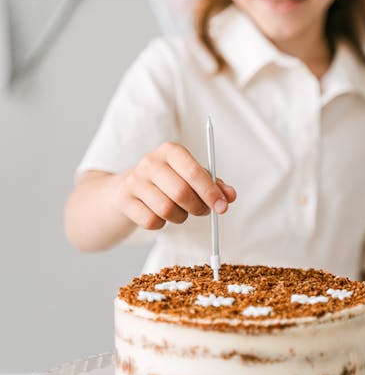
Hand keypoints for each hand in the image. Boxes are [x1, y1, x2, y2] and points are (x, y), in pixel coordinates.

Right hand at [113, 142, 235, 229]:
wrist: (124, 190)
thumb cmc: (166, 182)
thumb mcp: (190, 177)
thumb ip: (213, 184)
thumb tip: (230, 196)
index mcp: (170, 150)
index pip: (194, 172)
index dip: (211, 192)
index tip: (222, 207)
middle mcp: (150, 162)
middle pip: (181, 192)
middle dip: (198, 208)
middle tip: (203, 212)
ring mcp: (134, 180)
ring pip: (166, 210)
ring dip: (180, 217)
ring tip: (179, 212)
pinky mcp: (124, 200)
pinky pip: (151, 221)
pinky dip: (161, 224)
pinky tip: (159, 215)